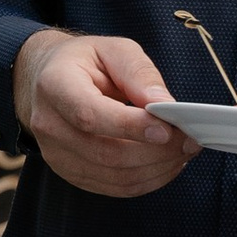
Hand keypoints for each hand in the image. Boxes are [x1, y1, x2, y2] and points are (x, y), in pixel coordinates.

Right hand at [13, 30, 195, 200]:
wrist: (47, 80)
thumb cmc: (84, 62)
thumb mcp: (113, 49)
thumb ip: (139, 73)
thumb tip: (165, 102)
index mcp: (54, 85)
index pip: (90, 115)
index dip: (130, 126)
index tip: (167, 128)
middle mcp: (48, 125)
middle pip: (106, 152)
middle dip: (156, 151)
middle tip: (190, 140)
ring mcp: (56, 155)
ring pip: (115, 176)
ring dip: (157, 169)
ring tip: (183, 151)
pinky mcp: (71, 174)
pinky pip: (115, 187)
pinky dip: (147, 179)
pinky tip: (165, 163)